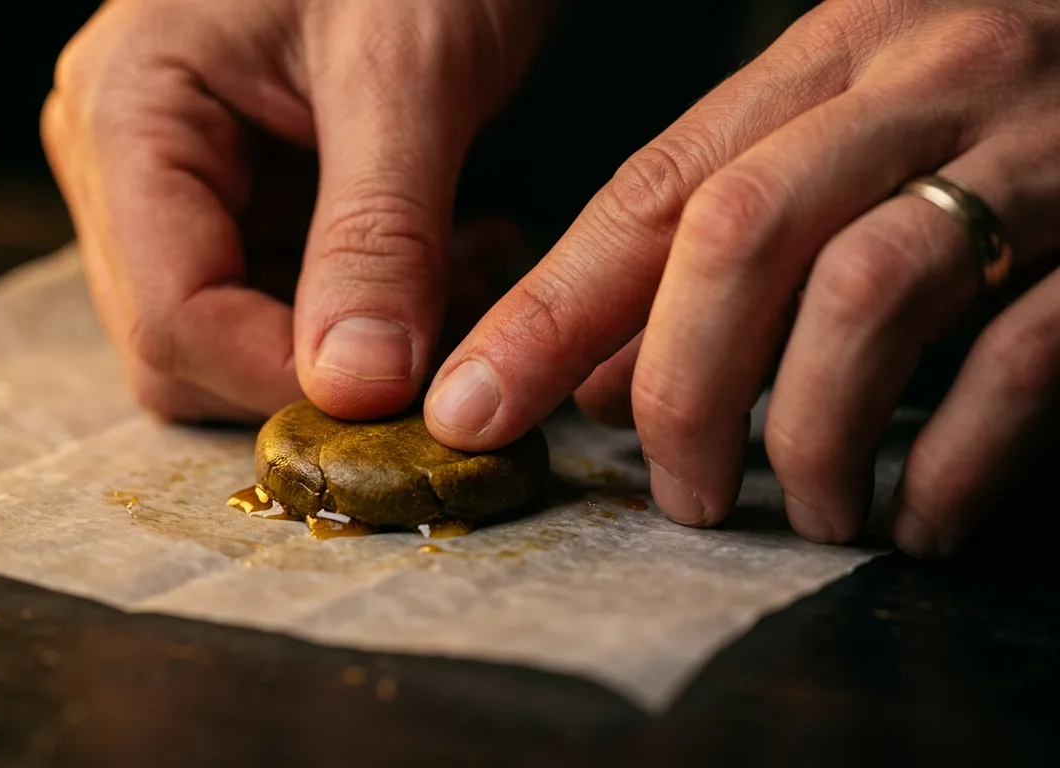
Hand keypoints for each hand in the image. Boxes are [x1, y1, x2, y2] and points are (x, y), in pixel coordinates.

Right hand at [43, 0, 552, 421]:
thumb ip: (377, 233)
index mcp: (129, 108)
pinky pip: (279, 296)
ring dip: (354, 340)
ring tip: (464, 269)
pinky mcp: (234, 187)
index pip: (170, 314)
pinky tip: (448, 254)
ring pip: (235, 333)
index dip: (281, 378)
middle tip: (445, 336)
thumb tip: (354, 389)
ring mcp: (173, 174)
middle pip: (182, 342)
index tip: (403, 401)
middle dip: (315, 365)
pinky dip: (367, 304)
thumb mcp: (406, 72)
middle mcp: (122, 152)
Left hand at [426, 0, 1059, 555]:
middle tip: (677, 492)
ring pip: (866, 293)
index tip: (476, 404)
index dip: (551, 309)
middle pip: (740, 234)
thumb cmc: (991, 104)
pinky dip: (953, 458)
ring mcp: (1034, 150)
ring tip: (799, 511)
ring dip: (805, 431)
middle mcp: (923, 82)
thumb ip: (723, 240)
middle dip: (680, 387)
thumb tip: (598, 379)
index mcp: (834, 51)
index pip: (655, 188)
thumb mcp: (843, 131)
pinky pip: (1020, 354)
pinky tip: (917, 517)